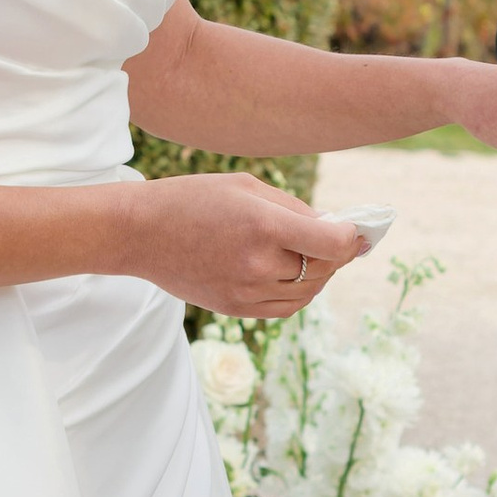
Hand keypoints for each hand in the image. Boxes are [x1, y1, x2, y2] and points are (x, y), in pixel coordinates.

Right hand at [124, 173, 369, 319]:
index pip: (334, 244)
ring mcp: (246, 293)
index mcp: (264, 226)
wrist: (139, 234)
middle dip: (338, 253)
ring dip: (320, 274)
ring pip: (309, 292)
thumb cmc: (193, 199)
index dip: (353, 238)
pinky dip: (300, 292)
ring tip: (313, 253)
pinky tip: (293, 273)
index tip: (357, 229)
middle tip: (339, 238)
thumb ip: (295, 209)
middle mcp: (258, 265)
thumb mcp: (247, 187)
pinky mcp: (236, 309)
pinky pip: (286, 308)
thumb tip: (334, 228)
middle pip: (325, 268)